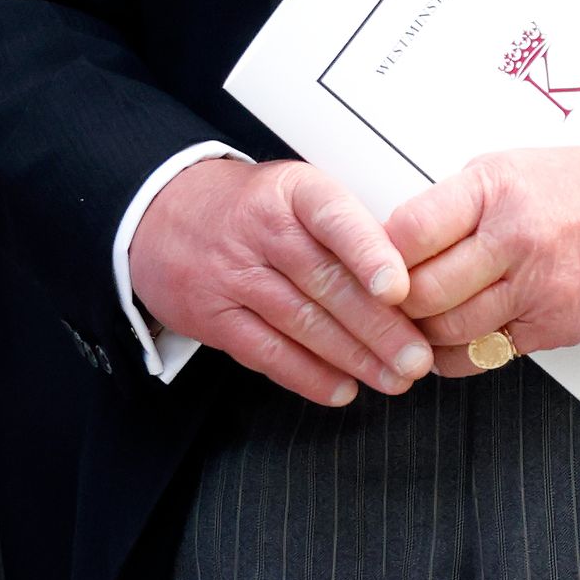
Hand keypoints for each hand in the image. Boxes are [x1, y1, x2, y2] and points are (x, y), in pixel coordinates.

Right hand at [127, 157, 432, 406]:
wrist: (162, 213)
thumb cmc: (252, 208)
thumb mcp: (296, 193)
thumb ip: (347, 227)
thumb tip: (417, 277)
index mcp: (291, 191)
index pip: (333, 217)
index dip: (368, 253)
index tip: (401, 290)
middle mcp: (258, 229)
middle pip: (324, 283)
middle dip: (378, 327)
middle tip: (418, 358)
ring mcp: (230, 274)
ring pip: (300, 322)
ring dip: (354, 358)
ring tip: (395, 379)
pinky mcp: (211, 315)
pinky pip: (266, 352)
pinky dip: (308, 376)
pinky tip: (343, 389)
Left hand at [389, 142, 579, 374]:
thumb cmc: (572, 187)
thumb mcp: (501, 170)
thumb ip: (449, 206)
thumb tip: (390, 242)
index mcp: (491, 191)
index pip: (410, 230)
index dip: (380, 255)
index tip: (368, 263)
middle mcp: (513, 240)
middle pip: (423, 290)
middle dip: (393, 303)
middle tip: (381, 304)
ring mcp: (535, 289)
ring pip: (449, 331)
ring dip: (419, 335)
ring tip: (408, 326)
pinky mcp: (552, 329)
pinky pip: (485, 355)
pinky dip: (454, 357)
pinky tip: (444, 345)